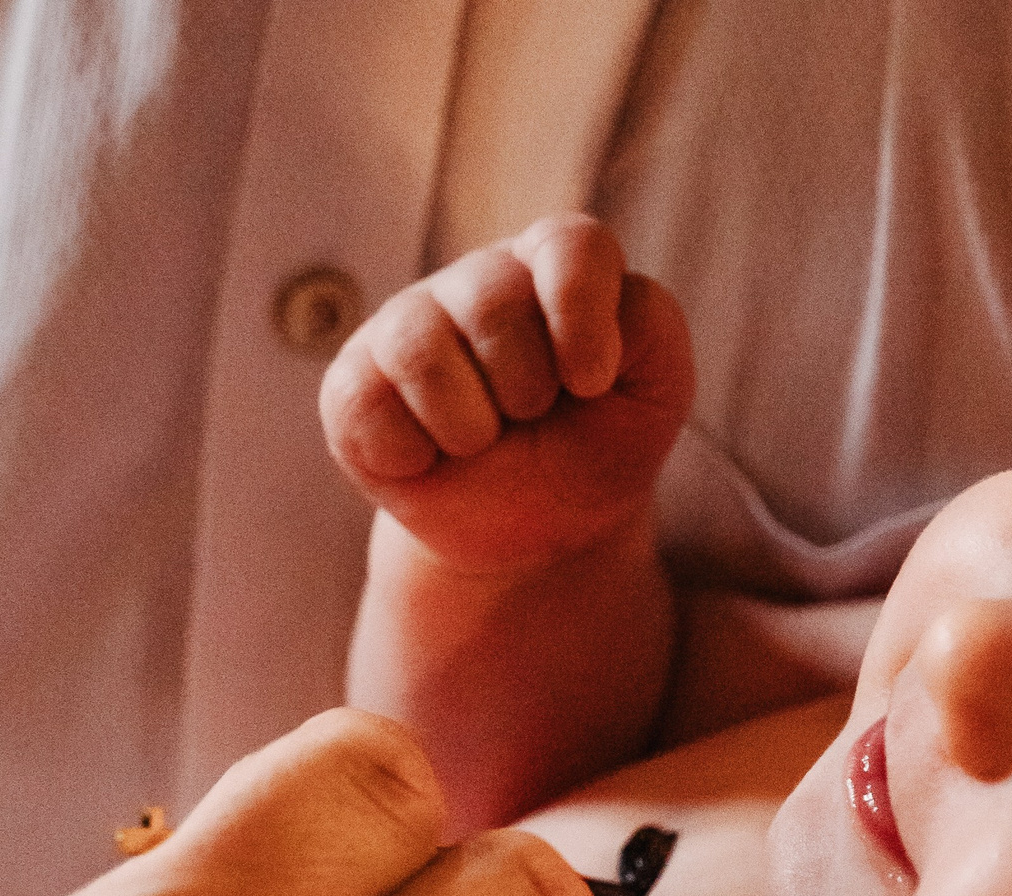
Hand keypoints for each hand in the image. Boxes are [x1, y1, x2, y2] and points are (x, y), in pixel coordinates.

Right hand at [320, 214, 695, 574]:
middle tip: (535, 417)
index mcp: (555, 267)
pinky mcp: (355, 381)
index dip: (581, 312)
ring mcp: (408, 325)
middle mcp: (478, 281)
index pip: (569, 245)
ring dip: (469, 424)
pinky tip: (433, 458)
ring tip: (486, 440)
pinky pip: (363, 403)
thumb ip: (652, 327)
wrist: (540, 533)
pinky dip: (410, 454)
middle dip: (527, 388)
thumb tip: (590, 319)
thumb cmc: (598, 445)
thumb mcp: (656, 392)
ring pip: (419, 347)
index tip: (592, 382)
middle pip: (492, 300)